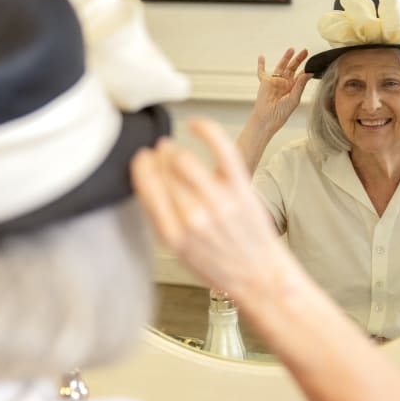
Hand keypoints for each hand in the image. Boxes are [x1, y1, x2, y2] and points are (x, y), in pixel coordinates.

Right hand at [131, 118, 290, 298]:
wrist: (258, 276)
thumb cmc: (220, 266)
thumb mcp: (179, 253)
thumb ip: (162, 219)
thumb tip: (148, 182)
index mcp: (173, 235)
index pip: (146, 187)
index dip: (141, 167)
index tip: (142, 160)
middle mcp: (193, 218)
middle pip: (164, 172)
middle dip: (158, 159)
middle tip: (160, 156)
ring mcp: (218, 202)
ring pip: (184, 159)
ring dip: (174, 150)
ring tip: (174, 151)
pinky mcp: (240, 189)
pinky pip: (221, 149)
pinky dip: (206, 130)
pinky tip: (196, 124)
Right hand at [251, 47, 311, 134]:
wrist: (268, 118)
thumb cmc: (281, 113)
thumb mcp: (294, 98)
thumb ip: (301, 84)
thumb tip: (309, 73)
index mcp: (293, 89)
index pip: (301, 76)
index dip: (307, 69)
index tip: (313, 64)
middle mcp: (285, 84)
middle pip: (293, 68)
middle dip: (299, 59)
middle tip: (305, 51)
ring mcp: (275, 82)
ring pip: (281, 67)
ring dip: (286, 58)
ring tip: (292, 49)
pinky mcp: (265, 82)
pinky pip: (262, 72)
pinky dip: (261, 65)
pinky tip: (261, 57)